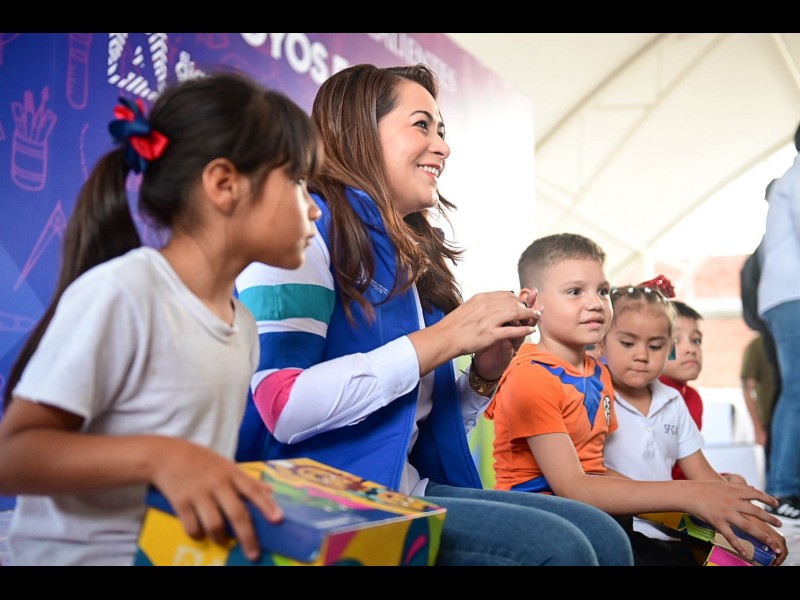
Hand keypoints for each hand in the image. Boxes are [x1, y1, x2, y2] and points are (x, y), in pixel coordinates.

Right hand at [150, 438, 282, 561]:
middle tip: (254, 555)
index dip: (267, 506)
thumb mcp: (226, 464)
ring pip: (215, 524)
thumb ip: (247, 480)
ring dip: (221, 538)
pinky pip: (192, 526)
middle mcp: (217, 483)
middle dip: (247, 536)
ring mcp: (199, 493)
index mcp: (231, 473)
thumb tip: (270, 490)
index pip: (253, 490)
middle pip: (237, 514)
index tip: (278, 520)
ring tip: (223, 542)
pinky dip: (197, 534)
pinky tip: (200, 534)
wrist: (165, 455)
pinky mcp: (180, 502)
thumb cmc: (200, 460)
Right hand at [457, 290, 539, 378]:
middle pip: (513, 302)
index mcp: (481, 298)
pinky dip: (524, 329)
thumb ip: (481, 305)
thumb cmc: (453, 325)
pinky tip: (530, 329)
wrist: (444, 338)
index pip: (505, 294)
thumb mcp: (468, 307)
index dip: (517, 299)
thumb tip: (490, 303)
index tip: (522, 303)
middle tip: (532, 310)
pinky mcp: (491, 334)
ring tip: (535, 316)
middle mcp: (487, 306)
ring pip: (516, 313)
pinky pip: (513, 330)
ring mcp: (489, 320)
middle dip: (525, 305)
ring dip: (529, 314)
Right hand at [686, 480, 783, 559]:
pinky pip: (731, 536)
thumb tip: (752, 488)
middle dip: (770, 519)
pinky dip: (739, 546)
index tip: (776, 504)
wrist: (687, 494)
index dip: (768, 499)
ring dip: (761, 536)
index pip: (756, 494)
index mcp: (734, 491)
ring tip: (771, 543)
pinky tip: (746, 553)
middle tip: (779, 524)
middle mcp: (732, 502)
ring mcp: (726, 513)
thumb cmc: (703, 488)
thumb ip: (738, 487)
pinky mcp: (718, 522)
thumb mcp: (722, 485)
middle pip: (756, 512)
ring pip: (747, 526)